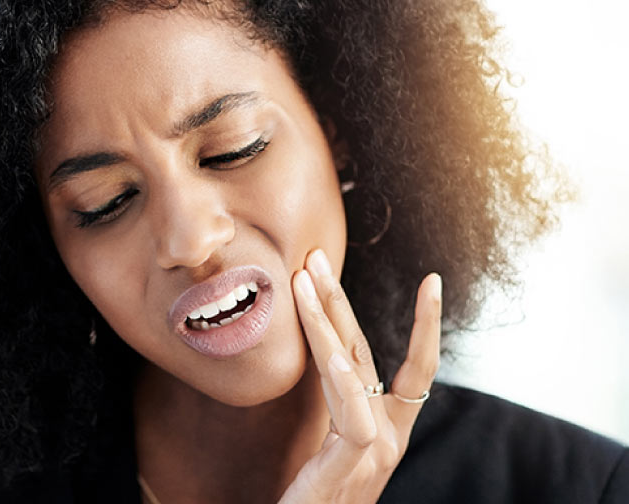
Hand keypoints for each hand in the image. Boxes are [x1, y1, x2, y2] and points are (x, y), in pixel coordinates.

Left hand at [278, 249, 441, 503]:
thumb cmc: (317, 501)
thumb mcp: (331, 447)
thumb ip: (339, 406)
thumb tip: (332, 364)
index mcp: (384, 429)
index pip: (411, 367)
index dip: (424, 325)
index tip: (433, 281)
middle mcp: (387, 434)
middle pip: (365, 351)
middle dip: (341, 300)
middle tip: (316, 257)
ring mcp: (376, 449)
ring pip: (353, 366)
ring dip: (325, 317)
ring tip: (303, 277)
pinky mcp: (356, 460)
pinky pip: (349, 406)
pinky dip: (337, 369)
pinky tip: (323, 338)